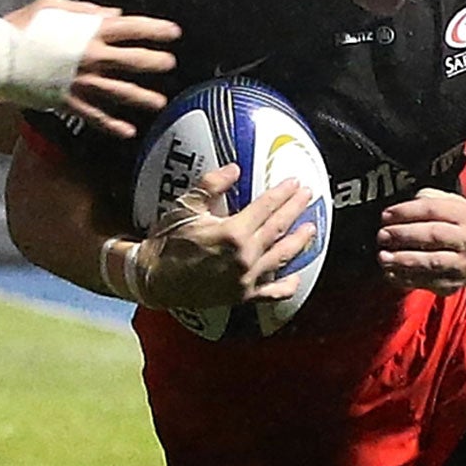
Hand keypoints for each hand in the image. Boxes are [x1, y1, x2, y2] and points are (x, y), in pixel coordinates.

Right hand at [4, 0, 177, 140]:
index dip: (156, 30)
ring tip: (159, 102)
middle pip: (133, 61)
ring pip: (120, 92)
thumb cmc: (19, 26)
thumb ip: (87, 11)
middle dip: (156, 63)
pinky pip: (94, 116)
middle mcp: (90, 57)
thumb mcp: (52, 7)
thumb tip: (115, 14)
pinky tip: (127, 131)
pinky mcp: (66, 102)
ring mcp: (79, 82)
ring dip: (142, 98)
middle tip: (170, 64)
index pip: (132, 28)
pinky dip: (112, 125)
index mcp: (89, 30)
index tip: (174, 33)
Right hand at [133, 167, 313, 311]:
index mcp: (233, 232)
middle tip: (308, 195)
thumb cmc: (167, 242)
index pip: (266, 207)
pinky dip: (287, 285)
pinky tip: (295, 276)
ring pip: (282, 257)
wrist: (154, 278)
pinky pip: (272, 293)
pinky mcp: (242, 296)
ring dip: (300, 241)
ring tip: (311, 228)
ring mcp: (246, 279)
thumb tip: (234, 169)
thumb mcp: (186, 207)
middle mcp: (245, 256)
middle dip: (296, 209)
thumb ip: (211, 185)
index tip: (295, 182)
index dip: (283, 193)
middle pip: (279, 228)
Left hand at [376, 189, 465, 291]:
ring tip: (383, 256)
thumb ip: (426, 200)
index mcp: (463, 214)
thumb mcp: (446, 205)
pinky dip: (406, 278)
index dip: (406, 211)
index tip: (385, 215)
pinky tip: (391, 272)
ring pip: (432, 262)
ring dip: (403, 259)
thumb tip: (399, 208)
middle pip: (434, 234)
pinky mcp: (452, 283)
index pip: (433, 209)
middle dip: (403, 234)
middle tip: (382, 235)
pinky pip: (427, 282)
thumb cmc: (452, 226)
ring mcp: (461, 264)